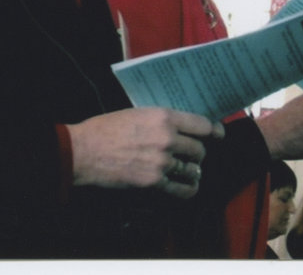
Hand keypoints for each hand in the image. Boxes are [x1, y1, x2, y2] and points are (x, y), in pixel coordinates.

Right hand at [67, 108, 224, 198]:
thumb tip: (180, 125)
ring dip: (193, 170)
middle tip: (193, 153)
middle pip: (199, 149)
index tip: (218, 134)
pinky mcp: (153, 181)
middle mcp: (167, 139)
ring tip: (190, 170)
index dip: (214, 130)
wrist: (85, 150)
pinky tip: (189, 186)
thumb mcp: (137, 113)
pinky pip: (181, 188)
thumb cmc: (106, 128)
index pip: (202, 125)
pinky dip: (188, 188)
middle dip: (198, 152)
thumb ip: (161, 119)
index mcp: (164, 117)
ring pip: (192, 168)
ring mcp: (162, 162)